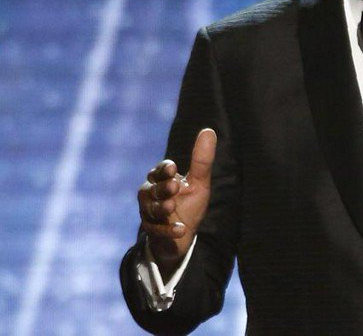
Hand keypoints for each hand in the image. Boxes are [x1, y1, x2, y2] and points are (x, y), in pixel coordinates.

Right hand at [137, 128, 216, 276]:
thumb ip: (202, 160)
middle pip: (152, 189)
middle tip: (174, 186)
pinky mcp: (153, 232)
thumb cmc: (189, 204)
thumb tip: (208, 130)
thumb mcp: (199, 182)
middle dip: (162, 188)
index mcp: (161, 180)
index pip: (159, 172)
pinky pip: (157, 231)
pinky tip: (180, 230)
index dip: (164, 170)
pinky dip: (168, 231)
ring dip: (161, 208)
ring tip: (171, 207)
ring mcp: (149, 214)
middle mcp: (151, 195)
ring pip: (150, 210)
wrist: (183, 236)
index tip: (173, 168)